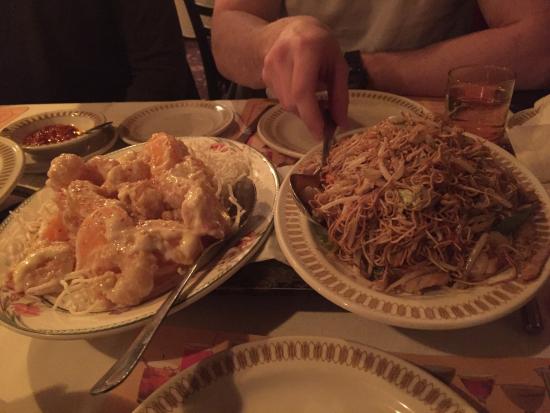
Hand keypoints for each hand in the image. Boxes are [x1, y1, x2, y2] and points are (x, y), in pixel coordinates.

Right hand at [261, 16, 348, 138]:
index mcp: (305, 49)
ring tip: (314, 99)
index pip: (303, 92)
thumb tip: (342, 124)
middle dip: (309, 116)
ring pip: (285, 103)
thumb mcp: (338, 65)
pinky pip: (280, 98)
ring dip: (302, 109)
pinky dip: (294, 102)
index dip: (311, 116)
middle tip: (325, 119)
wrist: (292, 30)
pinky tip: (301, 90)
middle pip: (293, 102)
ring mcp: (269, 66)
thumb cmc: (321, 46)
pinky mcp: (263, 74)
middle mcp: (282, 57)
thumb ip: (340, 95)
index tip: (321, 134)